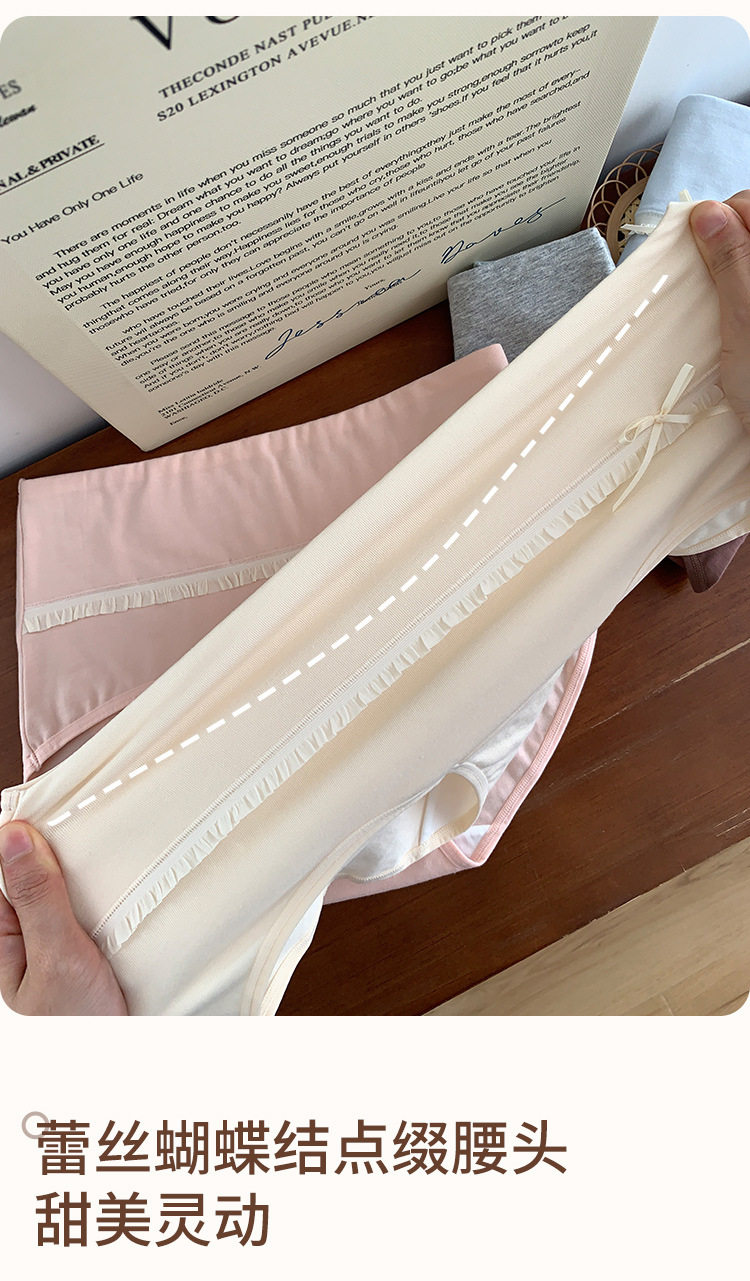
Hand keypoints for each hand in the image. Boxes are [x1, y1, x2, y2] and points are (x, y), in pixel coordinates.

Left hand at [0, 822, 126, 1014]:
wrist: (126, 1077)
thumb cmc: (79, 1031)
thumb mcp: (56, 958)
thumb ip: (37, 898)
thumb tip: (13, 838)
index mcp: (4, 936)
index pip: (5, 866)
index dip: (28, 833)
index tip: (56, 804)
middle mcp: (30, 935)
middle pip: (41, 869)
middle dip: (67, 847)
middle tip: (96, 821)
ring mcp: (64, 939)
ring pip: (73, 884)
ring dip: (96, 869)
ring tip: (120, 849)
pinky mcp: (96, 944)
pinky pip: (101, 903)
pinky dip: (117, 889)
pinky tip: (134, 883)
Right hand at [690, 190, 749, 432]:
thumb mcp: (745, 318)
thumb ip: (733, 260)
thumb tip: (708, 213)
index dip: (721, 217)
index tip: (698, 242)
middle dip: (730, 236)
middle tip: (710, 270)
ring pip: (749, 257)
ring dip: (735, 262)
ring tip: (724, 290)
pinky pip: (747, 284)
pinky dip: (740, 285)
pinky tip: (735, 305)